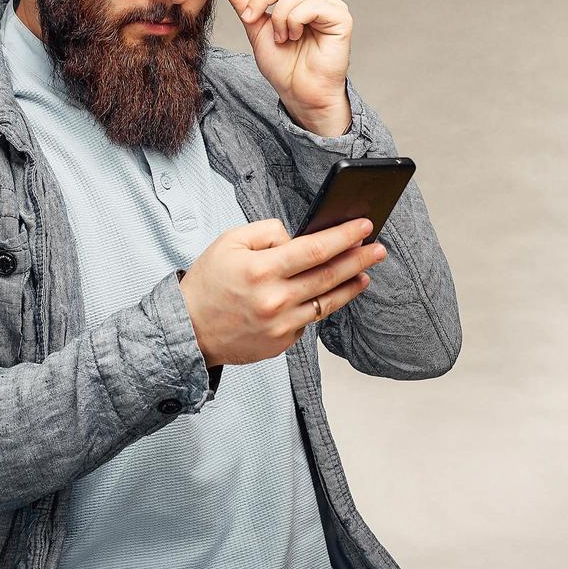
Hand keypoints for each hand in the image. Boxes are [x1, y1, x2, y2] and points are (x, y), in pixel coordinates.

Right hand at [178, 217, 386, 366]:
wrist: (188, 330)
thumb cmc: (208, 283)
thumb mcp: (229, 241)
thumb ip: (267, 232)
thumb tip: (298, 238)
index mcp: (261, 270)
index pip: (315, 249)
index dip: (344, 236)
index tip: (364, 226)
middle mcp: (275, 300)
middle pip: (330, 276)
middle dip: (360, 259)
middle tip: (379, 248)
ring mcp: (281, 325)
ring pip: (328, 302)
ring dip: (351, 285)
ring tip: (366, 272)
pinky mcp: (282, 342)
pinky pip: (309, 320)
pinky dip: (321, 305)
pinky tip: (330, 294)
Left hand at [211, 0, 352, 134]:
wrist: (300, 93)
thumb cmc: (284, 66)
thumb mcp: (256, 30)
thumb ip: (245, 4)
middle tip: (252, 17)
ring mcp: (330, 4)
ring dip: (278, 15)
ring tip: (281, 37)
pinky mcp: (340, 17)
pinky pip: (309, 4)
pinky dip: (293, 21)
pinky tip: (295, 37)